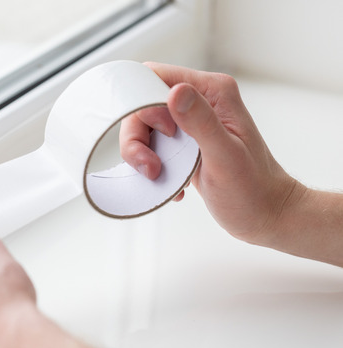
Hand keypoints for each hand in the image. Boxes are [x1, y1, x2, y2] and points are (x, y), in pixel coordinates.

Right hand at [120, 62, 304, 244]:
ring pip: (142, 126)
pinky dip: (149, 165)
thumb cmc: (254, 190)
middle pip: (142, 104)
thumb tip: (175, 92)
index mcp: (213, 92)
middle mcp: (200, 101)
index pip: (156, 76)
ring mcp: (190, 122)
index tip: (160, 137)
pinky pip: (150, 144)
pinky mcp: (183, 142)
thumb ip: (200, 122)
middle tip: (152, 167)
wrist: (266, 214)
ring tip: (159, 176)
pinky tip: (171, 183)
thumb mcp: (225, 156)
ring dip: (141, 154)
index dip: (143, 104)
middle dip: (137, 137)